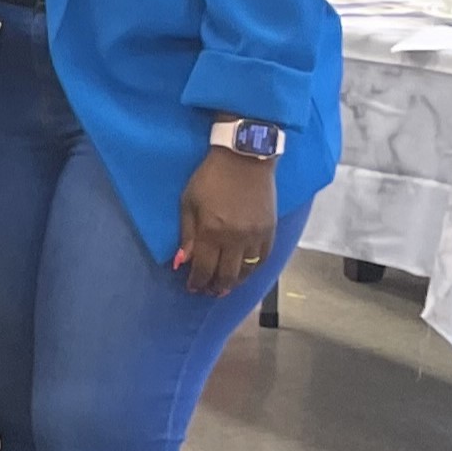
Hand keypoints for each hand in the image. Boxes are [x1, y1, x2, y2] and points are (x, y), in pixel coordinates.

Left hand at [172, 146, 279, 296]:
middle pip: (226, 274)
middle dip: (216, 287)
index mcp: (211, 231)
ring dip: (235, 282)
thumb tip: (181, 262)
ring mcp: (256, 235)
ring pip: (247, 270)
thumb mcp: (188, 202)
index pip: (203, 268)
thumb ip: (186, 234)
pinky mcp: (270, 230)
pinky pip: (263, 258)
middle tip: (209, 292)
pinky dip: (253, 269)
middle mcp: (235, 238)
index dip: (197, 282)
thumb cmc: (210, 177)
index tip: (193, 288)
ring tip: (226, 286)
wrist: (244, 158)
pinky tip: (245, 271)